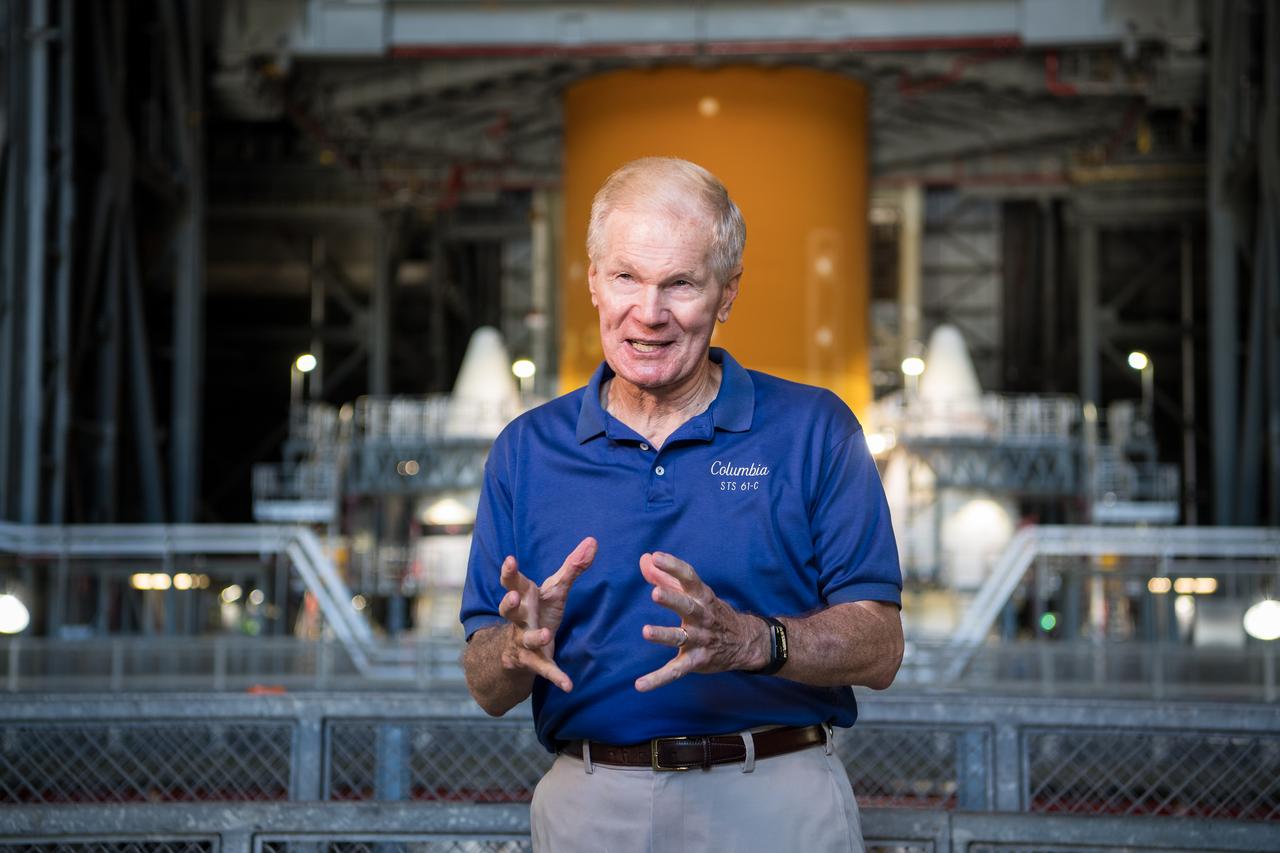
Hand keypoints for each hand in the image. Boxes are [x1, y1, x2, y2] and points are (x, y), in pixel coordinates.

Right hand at [498, 536, 596, 691]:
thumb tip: (593, 541)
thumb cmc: (539, 611)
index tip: (510, 560)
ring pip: (525, 639)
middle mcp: (518, 619)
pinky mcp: (533, 662)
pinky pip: (544, 669)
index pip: (512, 581)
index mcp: (523, 597)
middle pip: (509, 609)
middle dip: (509, 603)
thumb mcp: (555, 589)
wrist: (518, 649)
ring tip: (546, 634)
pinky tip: (568, 685)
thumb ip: (573, 567)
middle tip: (513, 596)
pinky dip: (556, 676)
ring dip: (534, 637)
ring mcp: (523, 641)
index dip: (509, 571)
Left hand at [635, 551, 764, 691]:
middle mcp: (702, 617)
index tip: (657, 556)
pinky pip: (676, 671)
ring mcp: (700, 640)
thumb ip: (666, 576)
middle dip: (672, 599)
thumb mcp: (695, 593)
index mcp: (701, 596)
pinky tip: (640, 685)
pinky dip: (658, 679)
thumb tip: (644, 558)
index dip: (674, 566)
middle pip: (687, 607)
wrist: (744, 641)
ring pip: (681, 638)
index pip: (689, 578)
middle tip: (656, 592)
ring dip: (664, 635)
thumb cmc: (711, 612)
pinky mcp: (696, 661)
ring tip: (646, 631)